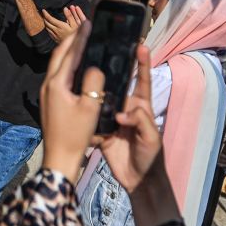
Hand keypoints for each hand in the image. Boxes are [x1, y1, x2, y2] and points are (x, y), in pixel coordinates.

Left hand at [39, 23, 104, 181]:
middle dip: (72, 40)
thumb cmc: (75, 135)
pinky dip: (68, 66)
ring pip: (57, 65)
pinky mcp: (50, 101)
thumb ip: (94, 83)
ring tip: (82, 42)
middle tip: (84, 27)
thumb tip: (96, 67)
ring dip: (69, 52)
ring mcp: (47, 94)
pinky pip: (59, 76)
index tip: (88, 23)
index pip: (69, 54)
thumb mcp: (90, 108)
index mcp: (56, 84)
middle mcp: (48, 85)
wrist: (60, 158)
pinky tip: (78, 67)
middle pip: (59, 56)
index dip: (80, 37)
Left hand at [43, 5, 86, 43]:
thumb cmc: (76, 34)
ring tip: (45, 19)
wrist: (74, 46)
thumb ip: (70, 16)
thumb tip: (65, 8)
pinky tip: (49, 28)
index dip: (46, 14)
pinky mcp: (56, 39)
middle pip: (47, 23)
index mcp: (60, 26)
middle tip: (43, 13)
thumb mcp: (75, 24)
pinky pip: (49, 33)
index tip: (43, 10)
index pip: (50, 19)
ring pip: (47, 28)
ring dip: (45, 23)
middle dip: (44, 18)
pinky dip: (47, 28)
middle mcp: (56, 30)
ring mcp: (55, 36)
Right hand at [93, 45, 163, 194]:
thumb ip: (141, 121)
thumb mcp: (151, 138)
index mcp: (142, 106)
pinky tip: (74, 98)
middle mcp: (125, 107)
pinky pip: (91, 119)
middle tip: (103, 48)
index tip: (140, 45)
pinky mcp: (100, 130)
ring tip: (83, 69)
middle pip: (117, 84)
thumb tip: (122, 112)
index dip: (142, 63)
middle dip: (112, 67)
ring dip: (94, 87)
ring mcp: (111, 118)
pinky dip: (84, 111)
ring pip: (101, 99)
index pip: (142, 80)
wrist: (137, 179)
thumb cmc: (151, 156)